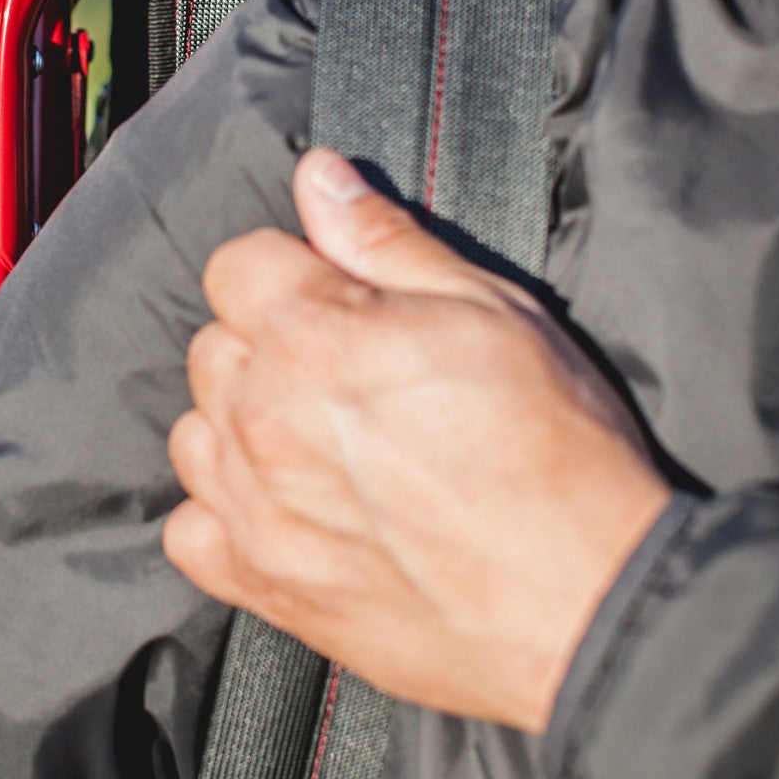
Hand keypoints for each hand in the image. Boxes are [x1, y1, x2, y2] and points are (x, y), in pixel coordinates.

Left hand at [164, 150, 669, 732]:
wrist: (588, 600)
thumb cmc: (557, 451)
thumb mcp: (492, 309)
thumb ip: (385, 240)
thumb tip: (319, 178)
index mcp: (313, 336)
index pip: (236, 264)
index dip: (292, 269)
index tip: (341, 296)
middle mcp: (265, 419)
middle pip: (213, 346)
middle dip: (267, 343)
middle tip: (352, 372)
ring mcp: (256, 508)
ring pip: (195, 432)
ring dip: (243, 424)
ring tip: (325, 441)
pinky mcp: (263, 586)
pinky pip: (190, 530)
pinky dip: (227, 513)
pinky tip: (291, 507)